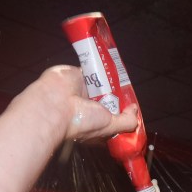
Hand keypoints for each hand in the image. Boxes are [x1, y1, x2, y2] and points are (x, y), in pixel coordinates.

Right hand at [17, 66, 138, 143]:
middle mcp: (89, 109)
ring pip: (102, 84)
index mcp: (96, 125)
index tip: (131, 109)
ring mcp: (83, 92)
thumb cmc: (81, 122)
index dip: (122, 114)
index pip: (112, 119)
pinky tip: (109, 65)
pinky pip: (91, 68)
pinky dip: (99, 66)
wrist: (56, 105)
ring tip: (122, 76)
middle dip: (117, 96)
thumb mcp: (110, 127)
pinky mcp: (78, 75)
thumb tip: (135, 111)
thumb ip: (125, 121)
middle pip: (109, 100)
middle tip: (128, 91)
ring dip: (110, 80)